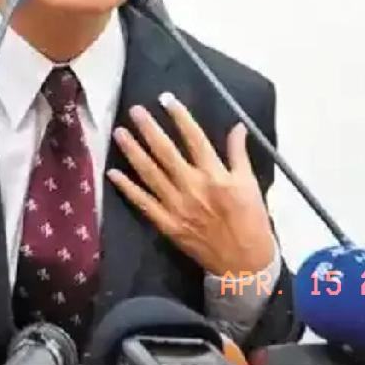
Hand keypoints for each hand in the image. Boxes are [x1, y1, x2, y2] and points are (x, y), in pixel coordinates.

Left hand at [107, 92, 273, 276]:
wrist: (245, 264)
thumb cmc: (252, 221)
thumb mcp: (250, 184)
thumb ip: (239, 154)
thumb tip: (237, 126)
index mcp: (216, 175)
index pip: (194, 138)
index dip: (179, 117)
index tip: (166, 99)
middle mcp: (193, 187)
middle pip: (166, 152)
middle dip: (149, 129)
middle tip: (135, 110)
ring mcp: (177, 206)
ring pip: (150, 173)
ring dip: (133, 152)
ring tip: (119, 132)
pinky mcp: (167, 224)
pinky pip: (144, 203)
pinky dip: (127, 188)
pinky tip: (113, 172)